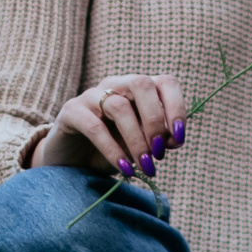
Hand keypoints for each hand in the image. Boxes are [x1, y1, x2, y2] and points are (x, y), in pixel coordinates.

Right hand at [31, 73, 189, 181]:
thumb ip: (158, 138)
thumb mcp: (141, 143)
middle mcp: (116, 84)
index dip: (176, 107)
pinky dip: (113, 150)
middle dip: (155, 120)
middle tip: (159, 152)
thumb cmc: (113, 147)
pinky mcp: (72, 111)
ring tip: (144, 167)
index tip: (179, 138)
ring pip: (119, 106)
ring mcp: (92, 95)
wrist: (73, 160)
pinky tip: (124, 168)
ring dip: (136, 140)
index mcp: (138, 88)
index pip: (165, 82)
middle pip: (141, 84)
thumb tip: (175, 139)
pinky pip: (94, 126)